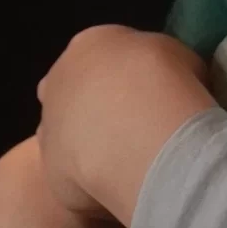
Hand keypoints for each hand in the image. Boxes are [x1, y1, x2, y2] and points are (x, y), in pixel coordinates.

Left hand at [36, 24, 217, 227]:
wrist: (140, 130)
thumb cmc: (166, 81)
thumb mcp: (178, 56)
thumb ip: (159, 67)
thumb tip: (162, 86)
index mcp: (88, 44)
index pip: (98, 58)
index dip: (122, 78)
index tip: (145, 94)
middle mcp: (57, 80)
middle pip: (73, 94)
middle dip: (95, 109)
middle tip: (132, 128)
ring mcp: (48, 125)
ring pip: (67, 135)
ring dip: (90, 145)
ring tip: (130, 160)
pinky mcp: (49, 168)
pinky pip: (72, 175)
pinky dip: (92, 181)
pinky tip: (121, 183)